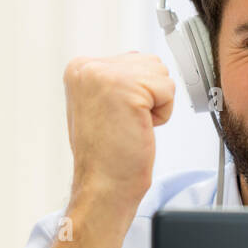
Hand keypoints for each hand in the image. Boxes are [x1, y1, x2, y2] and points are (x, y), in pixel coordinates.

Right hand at [63, 52, 175, 217]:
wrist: (103, 186)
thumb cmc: (107, 155)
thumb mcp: (100, 104)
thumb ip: (116, 79)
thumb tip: (142, 66)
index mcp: (80, 68)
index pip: (135, 61)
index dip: (137, 94)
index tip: (116, 117)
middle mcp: (88, 67)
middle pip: (150, 64)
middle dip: (148, 97)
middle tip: (124, 123)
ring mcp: (105, 75)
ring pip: (161, 75)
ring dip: (155, 105)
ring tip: (130, 125)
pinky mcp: (127, 88)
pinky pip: (168, 90)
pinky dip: (162, 114)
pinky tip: (138, 128)